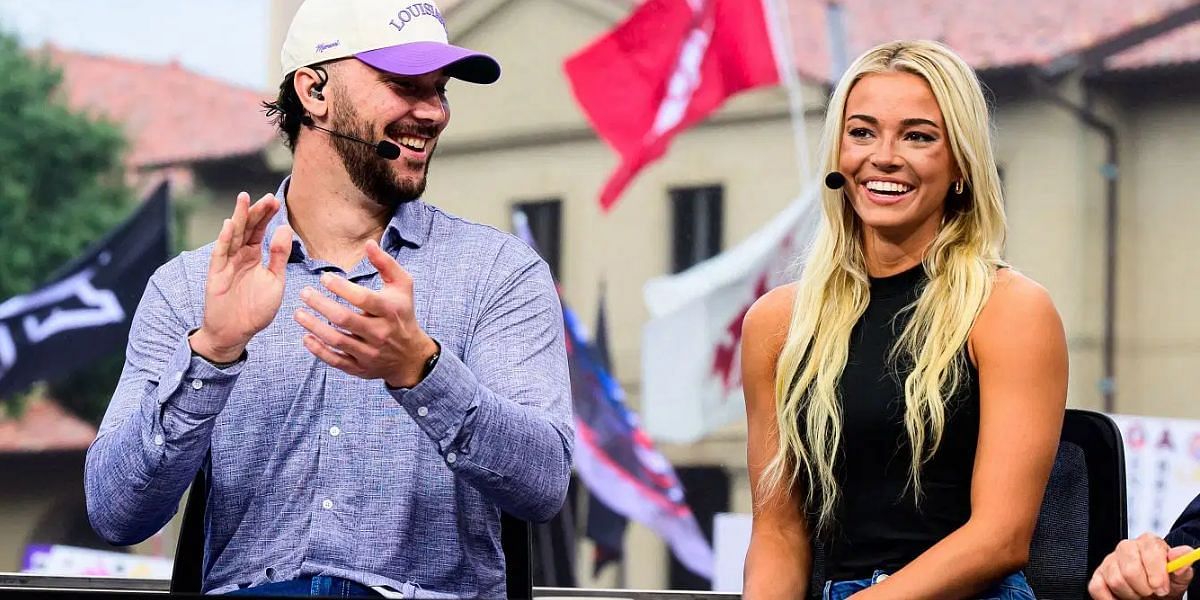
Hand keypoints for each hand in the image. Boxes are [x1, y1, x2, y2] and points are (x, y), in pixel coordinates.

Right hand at [191, 192, 291, 362]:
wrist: (236, 333)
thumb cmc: (256, 309)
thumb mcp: (275, 281)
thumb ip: (279, 256)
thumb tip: (286, 229)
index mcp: (254, 256)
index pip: (260, 230)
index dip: (267, 216)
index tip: (276, 201)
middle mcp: (239, 256)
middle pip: (247, 228)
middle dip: (256, 212)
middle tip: (267, 197)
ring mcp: (227, 263)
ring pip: (233, 236)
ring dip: (238, 217)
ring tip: (244, 199)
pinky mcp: (216, 274)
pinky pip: (220, 254)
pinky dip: (225, 239)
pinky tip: (230, 225)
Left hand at [294, 239, 436, 387]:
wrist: (411, 355)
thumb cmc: (403, 313)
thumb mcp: (403, 286)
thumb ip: (386, 263)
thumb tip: (369, 243)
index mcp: (389, 311)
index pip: (363, 299)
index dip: (341, 288)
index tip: (324, 278)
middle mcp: (380, 333)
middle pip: (344, 319)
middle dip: (321, 305)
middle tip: (304, 293)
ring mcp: (369, 352)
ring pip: (337, 340)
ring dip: (314, 327)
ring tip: (298, 313)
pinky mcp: (360, 368)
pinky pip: (336, 361)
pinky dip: (318, 351)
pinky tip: (306, 337)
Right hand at [1088, 533, 1193, 599]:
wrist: (1155, 593)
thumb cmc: (1165, 583)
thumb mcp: (1179, 576)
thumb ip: (1181, 565)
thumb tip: (1181, 555)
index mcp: (1148, 542)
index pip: (1149, 551)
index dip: (1157, 574)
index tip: (1162, 588)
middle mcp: (1126, 547)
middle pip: (1130, 570)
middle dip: (1143, 588)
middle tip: (1150, 593)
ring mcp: (1109, 560)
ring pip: (1115, 581)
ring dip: (1130, 595)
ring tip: (1139, 594)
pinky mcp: (1098, 574)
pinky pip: (1097, 587)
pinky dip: (1110, 599)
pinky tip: (1123, 598)